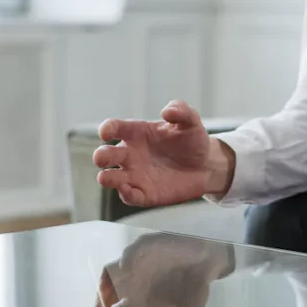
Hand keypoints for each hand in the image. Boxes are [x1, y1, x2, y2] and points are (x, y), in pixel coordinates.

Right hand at [94, 100, 234, 206]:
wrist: (206, 166)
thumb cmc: (192, 140)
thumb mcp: (190, 121)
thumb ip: (180, 111)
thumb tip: (167, 111)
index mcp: (136, 133)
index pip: (115, 128)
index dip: (107, 129)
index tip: (106, 132)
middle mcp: (131, 154)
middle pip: (106, 155)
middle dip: (101, 156)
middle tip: (102, 159)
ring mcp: (136, 175)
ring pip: (112, 178)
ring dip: (106, 178)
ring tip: (105, 178)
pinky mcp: (145, 193)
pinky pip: (130, 196)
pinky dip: (125, 194)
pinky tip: (127, 190)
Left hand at [95, 234, 231, 306]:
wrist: (208, 262)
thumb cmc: (195, 287)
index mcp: (142, 301)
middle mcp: (136, 284)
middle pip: (110, 294)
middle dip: (102, 302)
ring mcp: (139, 265)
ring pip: (114, 272)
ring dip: (108, 282)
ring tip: (104, 293)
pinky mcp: (147, 247)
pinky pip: (132, 252)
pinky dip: (126, 259)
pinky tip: (125, 269)